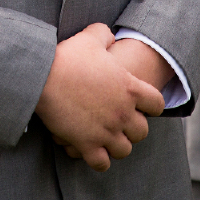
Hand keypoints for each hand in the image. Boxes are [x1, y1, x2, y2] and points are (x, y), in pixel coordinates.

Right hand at [35, 24, 164, 171]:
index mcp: (130, 88)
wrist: (43, 77)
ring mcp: (106, 131)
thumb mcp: (90, 38)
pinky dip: (99, 160)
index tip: (139, 104)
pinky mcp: (87, 144)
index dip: (150, 105)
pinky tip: (92, 151)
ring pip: (124, 150)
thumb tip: (110, 36)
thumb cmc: (67, 56)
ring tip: (107, 139)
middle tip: (120, 122)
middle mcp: (123, 113)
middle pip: (142, 131)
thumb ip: (105, 35)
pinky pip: (102, 164)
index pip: (156, 104)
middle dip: (133, 128)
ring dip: (117, 145)